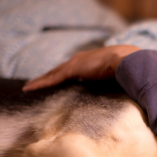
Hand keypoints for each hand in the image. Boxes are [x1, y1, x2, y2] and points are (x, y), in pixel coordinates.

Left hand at [23, 45, 140, 90]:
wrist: (127, 61)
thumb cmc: (128, 70)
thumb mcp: (118, 78)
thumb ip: (114, 84)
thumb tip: (119, 96)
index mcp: (90, 62)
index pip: (72, 70)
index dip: (63, 75)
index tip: (56, 81)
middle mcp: (80, 60)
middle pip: (59, 71)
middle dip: (48, 77)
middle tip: (36, 84)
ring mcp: (75, 64)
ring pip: (52, 74)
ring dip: (40, 81)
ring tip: (28, 87)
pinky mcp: (72, 69)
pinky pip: (52, 78)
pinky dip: (40, 83)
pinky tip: (29, 88)